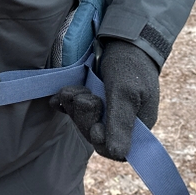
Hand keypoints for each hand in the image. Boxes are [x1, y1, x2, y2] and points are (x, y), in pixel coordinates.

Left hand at [50, 39, 159, 160]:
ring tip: (72, 90)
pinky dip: (64, 104)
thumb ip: (120, 123)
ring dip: (73, 106)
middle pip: (93, 134)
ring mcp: (105, 111)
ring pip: (81, 121)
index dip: (100, 140)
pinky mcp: (91, 100)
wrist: (123, 39)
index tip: (96, 125)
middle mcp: (121, 122)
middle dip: (83, 116)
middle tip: (84, 97)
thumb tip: (118, 155)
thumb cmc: (129, 65)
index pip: (114, 149)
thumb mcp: (124, 93)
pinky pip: (72, 111)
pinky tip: (59, 97)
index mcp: (137, 126)